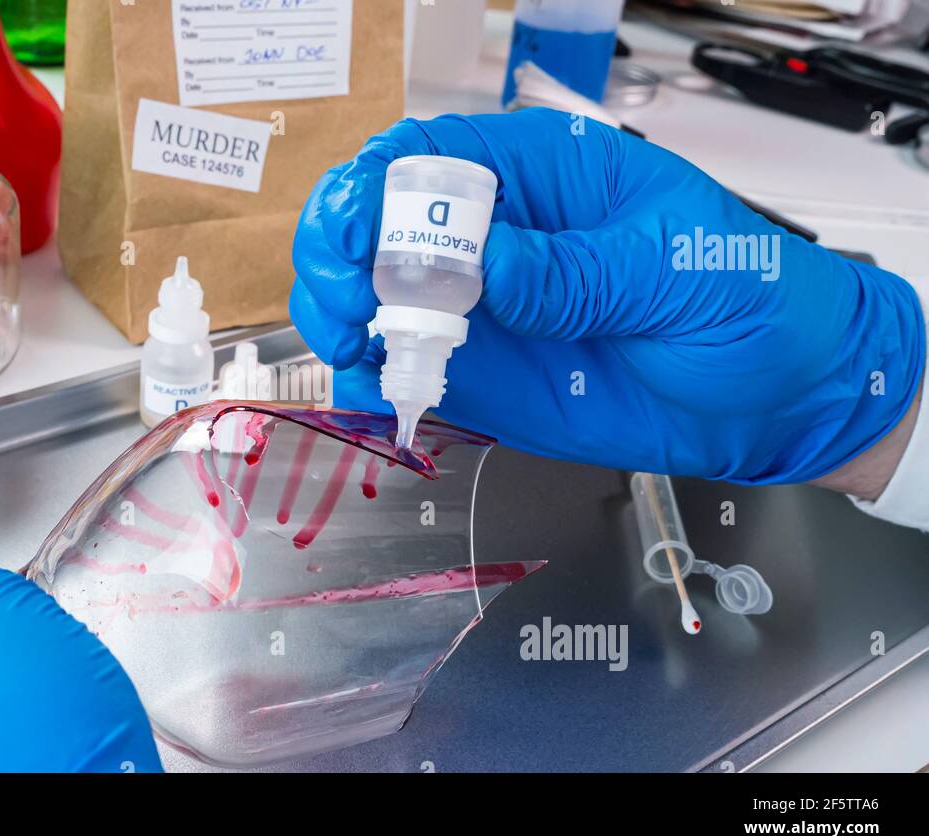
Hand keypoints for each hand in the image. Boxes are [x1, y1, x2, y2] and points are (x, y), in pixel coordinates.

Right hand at [290, 108, 924, 484]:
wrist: (781, 399)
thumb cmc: (750, 304)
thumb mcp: (677, 272)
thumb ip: (579, 271)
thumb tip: (484, 263)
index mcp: (540, 174)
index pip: (423, 156)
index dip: (368, 191)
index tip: (356, 245)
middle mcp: (492, 235)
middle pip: (371, 224)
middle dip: (336, 261)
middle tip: (347, 316)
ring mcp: (480, 307)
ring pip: (371, 298)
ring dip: (342, 323)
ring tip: (361, 359)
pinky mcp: (483, 372)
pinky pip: (404, 370)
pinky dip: (374, 385)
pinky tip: (378, 397)